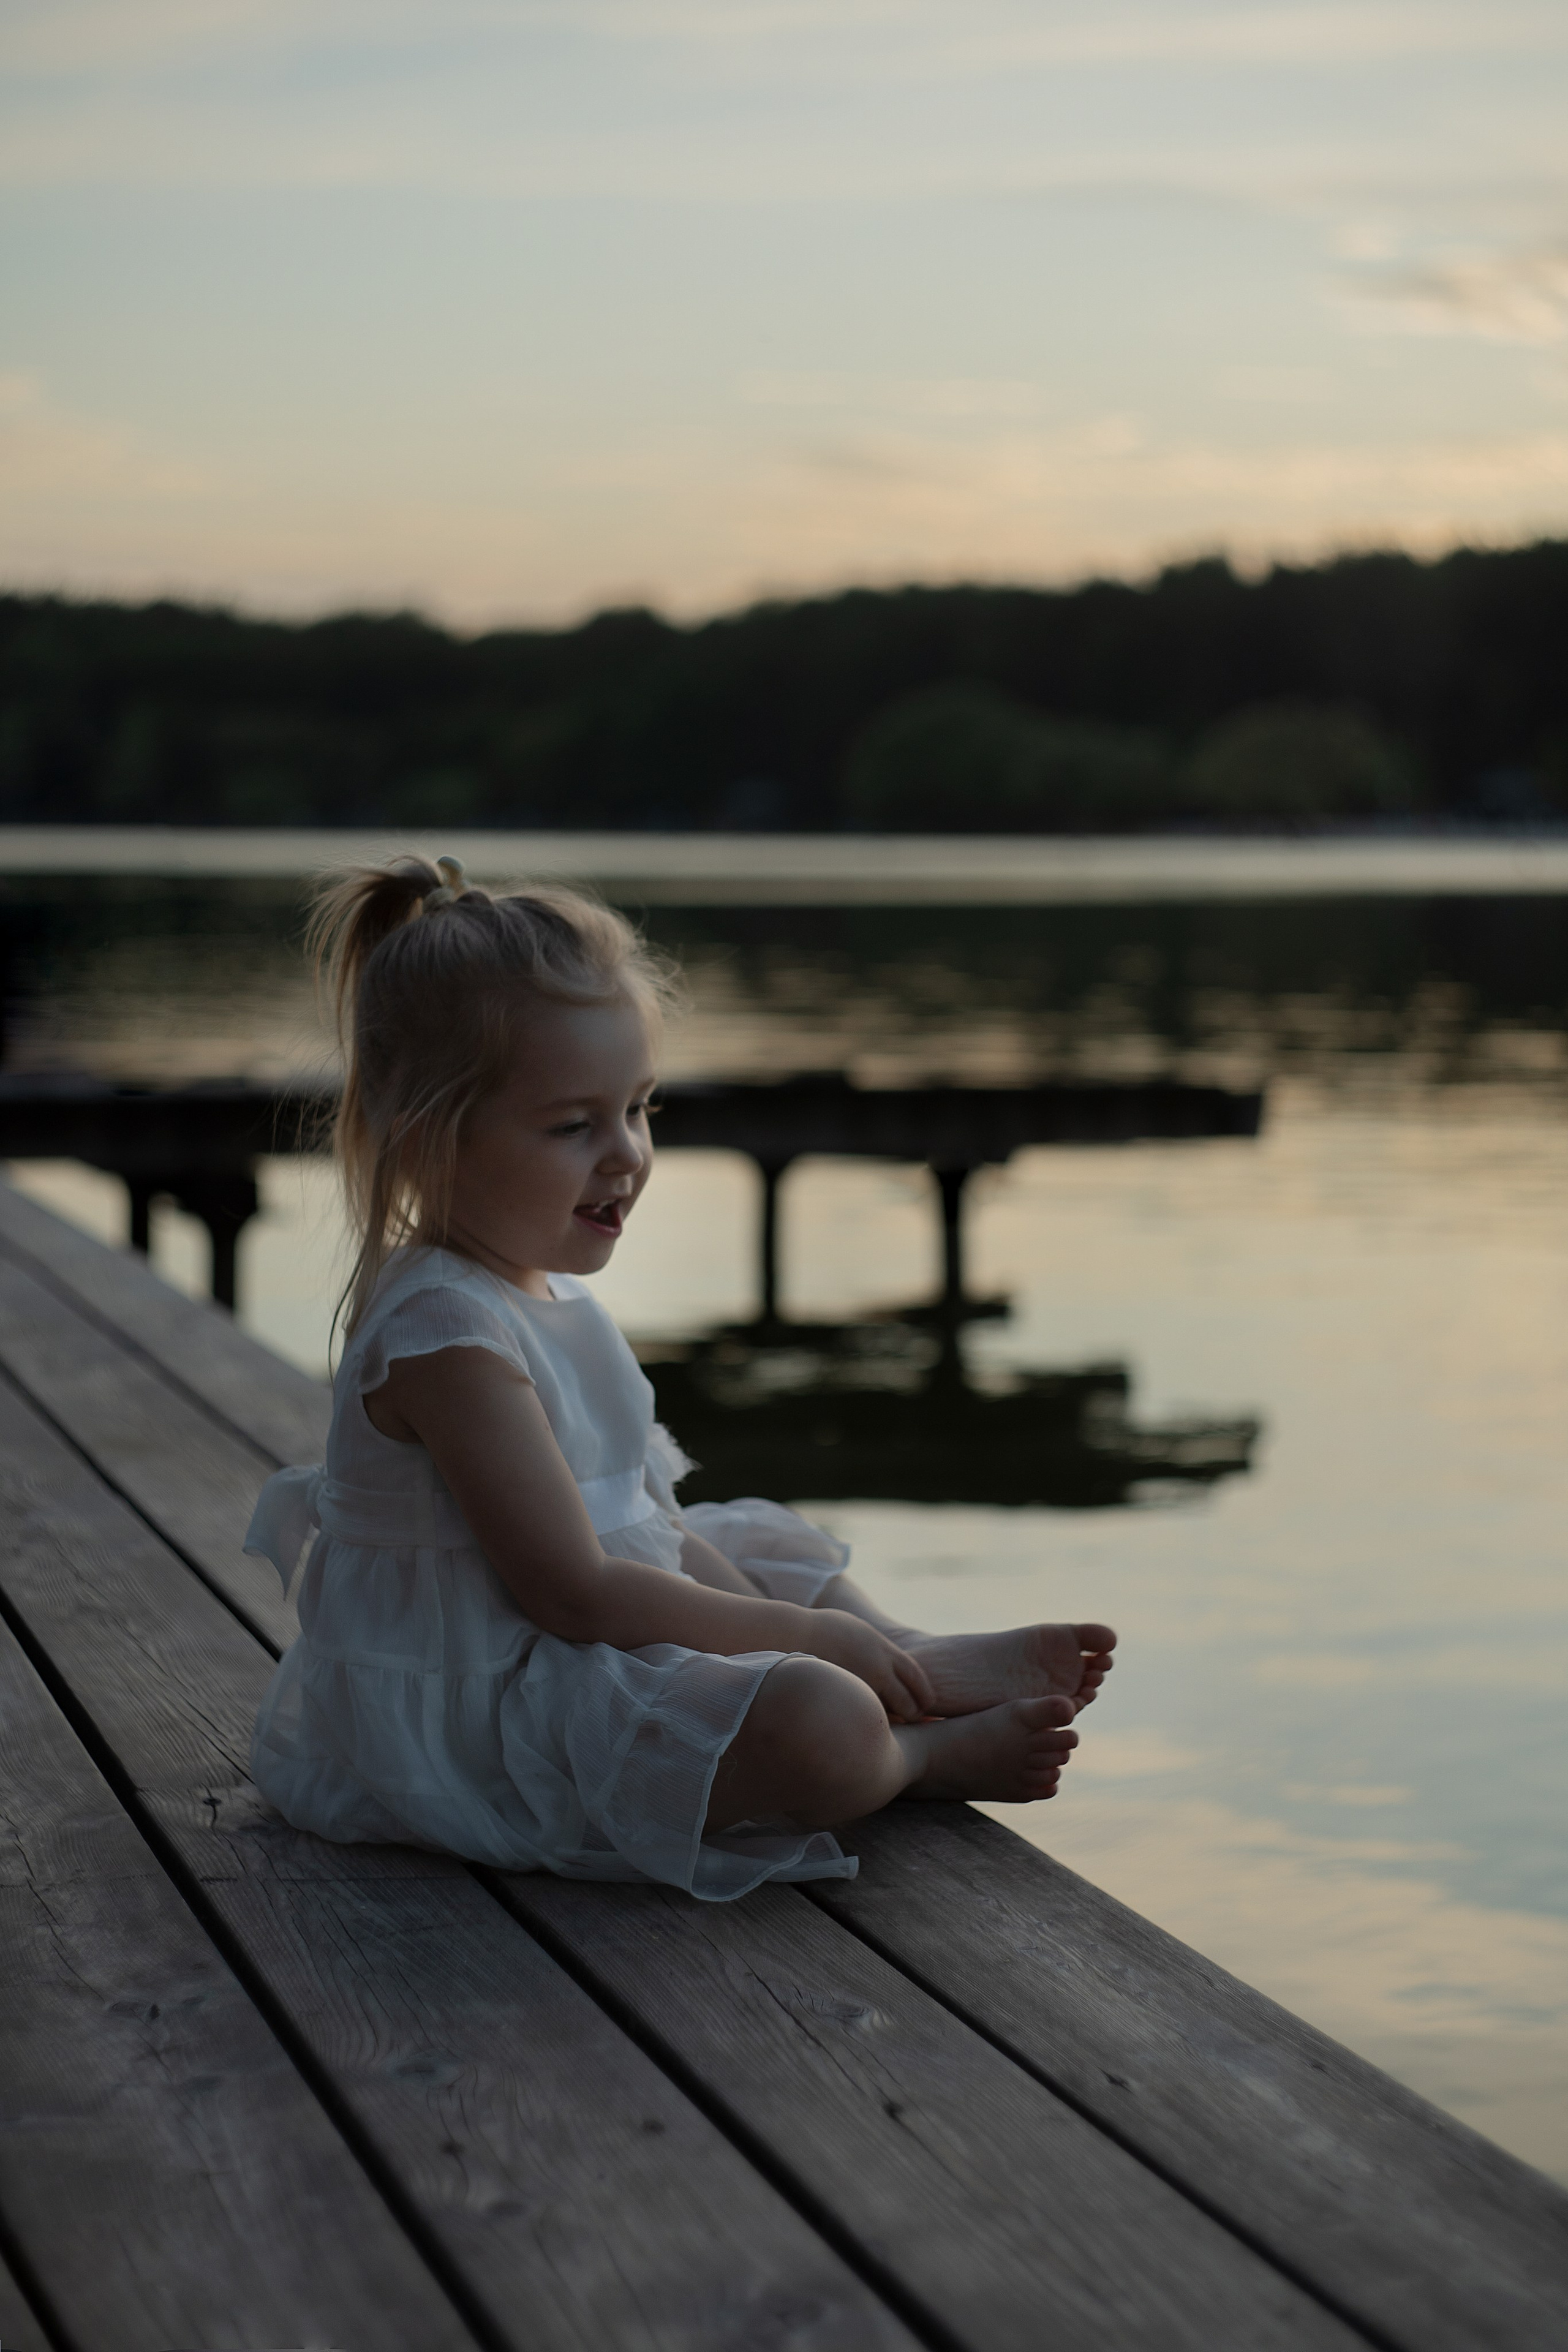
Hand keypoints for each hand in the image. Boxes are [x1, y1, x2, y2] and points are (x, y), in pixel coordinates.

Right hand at [799, 1610, 935, 1722]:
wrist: (796, 1634)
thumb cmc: (824, 1629)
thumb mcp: (860, 1630)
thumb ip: (877, 1646)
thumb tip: (886, 1657)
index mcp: (884, 1649)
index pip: (915, 1674)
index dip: (924, 1690)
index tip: (928, 1702)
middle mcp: (878, 1669)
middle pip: (907, 1699)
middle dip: (914, 1712)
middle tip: (917, 1721)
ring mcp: (860, 1686)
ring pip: (887, 1713)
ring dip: (893, 1722)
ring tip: (895, 1729)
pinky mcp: (844, 1699)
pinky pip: (863, 1716)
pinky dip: (870, 1723)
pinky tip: (868, 1727)